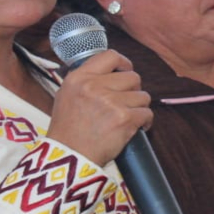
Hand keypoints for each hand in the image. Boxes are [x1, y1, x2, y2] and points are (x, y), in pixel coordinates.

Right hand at [46, 50, 152, 164]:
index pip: (110, 55)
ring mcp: (110, 101)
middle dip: (133, 90)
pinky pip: (147, 113)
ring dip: (139, 107)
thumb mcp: (66, 95)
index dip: (124, 63)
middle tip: (127, 103)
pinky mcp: (124, 118)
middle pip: (132, 77)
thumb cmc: (68, 131)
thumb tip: (112, 72)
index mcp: (79, 77)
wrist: (68, 158)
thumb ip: (87, 80)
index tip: (126, 71)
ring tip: (128, 118)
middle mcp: (94, 86)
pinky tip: (137, 128)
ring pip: (143, 95)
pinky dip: (145, 122)